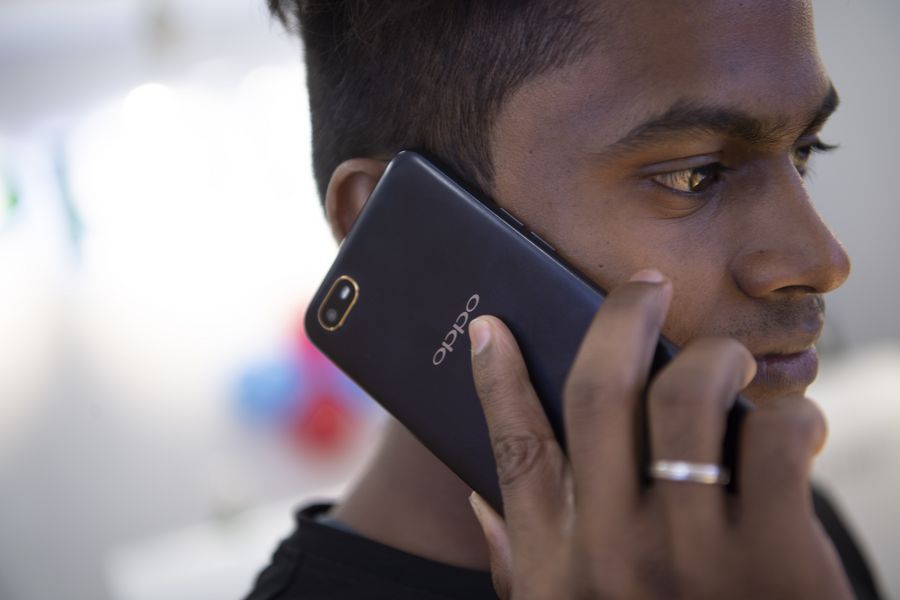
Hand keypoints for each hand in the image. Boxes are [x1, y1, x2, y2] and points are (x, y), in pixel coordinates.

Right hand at [467, 270, 852, 598]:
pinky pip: (777, 437)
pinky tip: (794, 428)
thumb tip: (483, 503)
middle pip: (597, 394)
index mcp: (556, 566)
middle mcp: (610, 553)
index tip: (490, 324)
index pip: (512, 446)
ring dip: (713, 357)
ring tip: (727, 359)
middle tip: (641, 287)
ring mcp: (691, 556)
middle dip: (618, 318)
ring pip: (689, 397)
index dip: (496, 376)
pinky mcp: (776, 562)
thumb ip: (519, 567)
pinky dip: (792, 417)